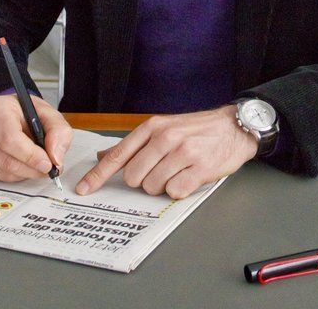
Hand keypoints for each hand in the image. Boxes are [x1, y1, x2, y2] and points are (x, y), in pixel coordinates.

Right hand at [0, 94, 72, 182]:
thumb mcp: (48, 114)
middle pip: (5, 159)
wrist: (10, 113)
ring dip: (24, 173)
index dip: (30, 156)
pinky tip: (20, 162)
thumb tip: (55, 157)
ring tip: (35, 163)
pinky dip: (13, 175)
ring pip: (1, 171)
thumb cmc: (26, 113)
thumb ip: (59, 132)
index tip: (47, 163)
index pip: (9, 139)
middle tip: (47, 168)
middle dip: (31, 168)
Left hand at [75, 105, 258, 199]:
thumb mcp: (164, 127)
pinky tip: (189, 176)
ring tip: (178, 171)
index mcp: (153, 127)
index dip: (98, 175)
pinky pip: (175, 192)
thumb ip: (134, 143)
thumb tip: (102, 155)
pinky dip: (180, 189)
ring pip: (153, 186)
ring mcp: (183, 152)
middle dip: (143, 181)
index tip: (84, 189)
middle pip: (133, 177)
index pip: (118, 154)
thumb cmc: (197, 129)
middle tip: (160, 170)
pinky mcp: (200, 168)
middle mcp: (166, 137)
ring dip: (163, 185)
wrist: (234, 126)